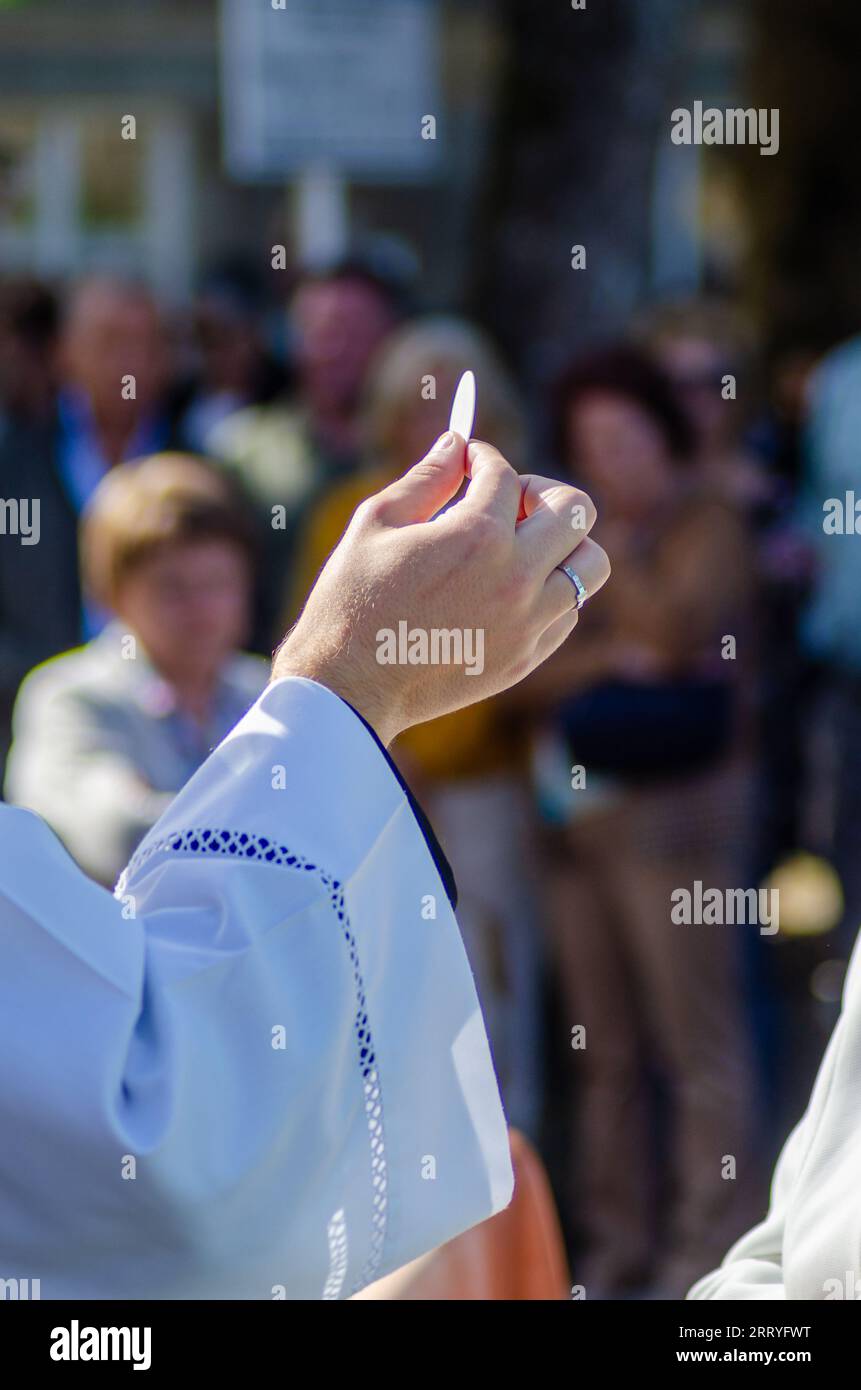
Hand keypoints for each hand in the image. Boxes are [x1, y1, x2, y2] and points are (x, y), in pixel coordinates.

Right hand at [272, 431, 609, 744]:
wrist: (350, 687)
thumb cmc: (353, 601)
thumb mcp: (377, 524)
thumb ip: (425, 478)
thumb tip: (456, 443)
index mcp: (476, 536)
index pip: (504, 474)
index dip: (481, 458)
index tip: (466, 464)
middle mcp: (516, 577)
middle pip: (576, 509)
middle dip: (541, 492)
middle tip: (507, 502)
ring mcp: (527, 622)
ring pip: (591, 565)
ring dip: (564, 545)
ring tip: (522, 549)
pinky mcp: (527, 658)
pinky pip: (568, 612)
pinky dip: (550, 592)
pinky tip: (510, 590)